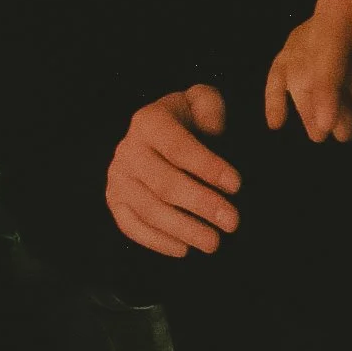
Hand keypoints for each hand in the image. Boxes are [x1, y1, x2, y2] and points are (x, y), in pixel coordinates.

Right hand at [106, 85, 237, 257]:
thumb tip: (214, 129)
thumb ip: (210, 106)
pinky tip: (184, 250)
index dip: (207, 166)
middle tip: (233, 222)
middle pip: (164, 183)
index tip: (237, 185)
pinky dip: (156, 241)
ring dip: (183, 229)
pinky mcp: (114, 201)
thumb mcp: (202, 101)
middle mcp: (127, 149)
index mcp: (149, 122)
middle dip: (201, 204)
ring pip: (148, 209)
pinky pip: (130, 226)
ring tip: (214, 243)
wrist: (161, 132)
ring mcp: (118, 177)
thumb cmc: (190, 119)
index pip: (178, 147)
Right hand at [264, 0, 351, 144]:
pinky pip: (279, 69)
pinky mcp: (296, 38)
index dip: (326, 96)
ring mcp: (303, 30)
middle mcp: (318, 23)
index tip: (326, 126)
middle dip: (320, 109)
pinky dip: (275, 96)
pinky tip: (275, 123)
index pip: (328, 62)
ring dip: (306, 106)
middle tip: (337, 137)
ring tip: (321, 134)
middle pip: (309, 72)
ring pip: (294, 72)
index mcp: (345, 15)